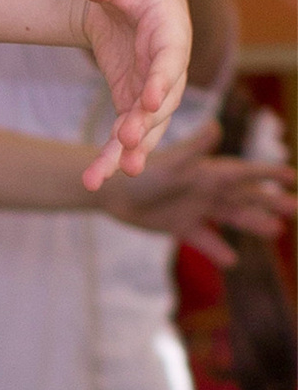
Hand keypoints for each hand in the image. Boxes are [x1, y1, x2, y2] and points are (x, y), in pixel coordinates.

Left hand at [72, 0, 191, 180]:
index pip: (170, 58)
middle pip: (164, 99)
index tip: (151, 101)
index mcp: (170, 28)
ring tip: (117, 173)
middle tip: (129, 144)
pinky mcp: (132, 96)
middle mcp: (167, 62)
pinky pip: (127, 128)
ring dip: (133, 149)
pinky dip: (114, 152)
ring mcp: (151, 83)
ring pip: (149, 123)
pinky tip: (98, 175)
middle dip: (149, 123)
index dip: (162, 79)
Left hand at [98, 124, 293, 241]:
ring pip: (231, 217)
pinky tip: (232, 262)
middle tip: (296, 208)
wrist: (110, 192)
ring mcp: (194, 207)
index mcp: (210, 172)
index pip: (248, 172)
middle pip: (247, 196)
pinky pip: (203, 239)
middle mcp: (206, 188)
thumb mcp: (171, 163)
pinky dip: (216, 249)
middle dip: (272, 201)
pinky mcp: (179, 225)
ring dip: (254, 224)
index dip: (271, 174)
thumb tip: (216, 127)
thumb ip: (195, 148)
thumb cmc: (140, 173)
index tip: (294, 177)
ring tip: (276, 232)